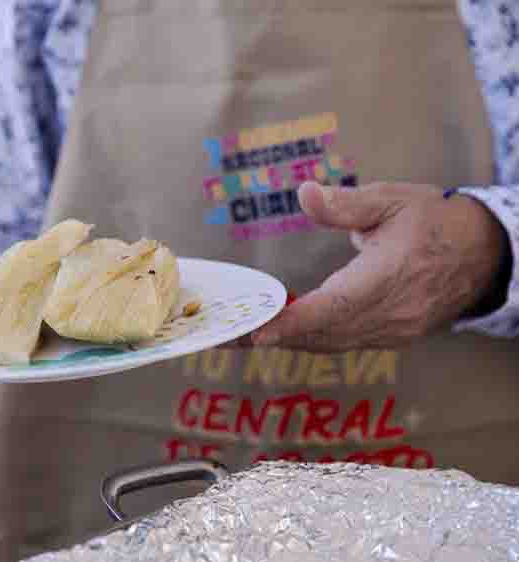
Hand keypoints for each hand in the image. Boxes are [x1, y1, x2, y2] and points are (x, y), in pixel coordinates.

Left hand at [246, 181, 508, 351]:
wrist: (482, 252)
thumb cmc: (432, 220)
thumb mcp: (391, 200)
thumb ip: (345, 204)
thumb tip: (305, 193)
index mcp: (388, 276)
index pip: (334, 306)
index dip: (293, 322)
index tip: (257, 331)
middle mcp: (391, 312)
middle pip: (324, 333)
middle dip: (274, 334)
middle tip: (228, 333)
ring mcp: (394, 330)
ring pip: (331, 343)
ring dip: (288, 340)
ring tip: (243, 334)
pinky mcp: (393, 336)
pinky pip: (344, 343)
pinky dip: (311, 338)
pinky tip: (282, 330)